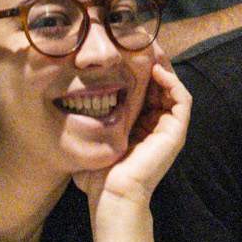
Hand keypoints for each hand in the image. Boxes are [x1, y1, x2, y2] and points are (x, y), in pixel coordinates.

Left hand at [77, 56, 190, 207]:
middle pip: (161, 87)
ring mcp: (169, 130)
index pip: (144, 93)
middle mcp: (157, 127)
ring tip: (149, 51)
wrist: (112, 196)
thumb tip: (58, 112)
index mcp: (140, 129)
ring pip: (173, 89)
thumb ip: (81, 128)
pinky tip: (155, 70)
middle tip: (138, 45)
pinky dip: (172, 82)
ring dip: (164, 68)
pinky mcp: (176, 132)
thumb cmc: (98, 177)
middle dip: (151, 65)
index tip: (121, 55)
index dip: (136, 73)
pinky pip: (183, 100)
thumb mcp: (88, 142)